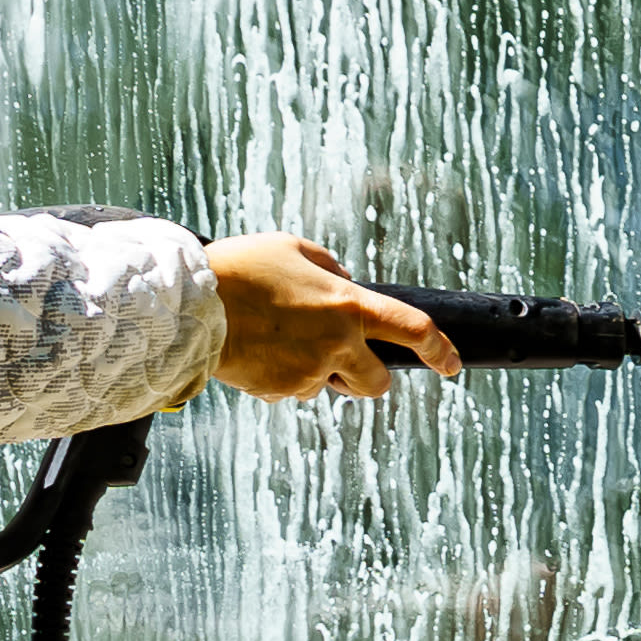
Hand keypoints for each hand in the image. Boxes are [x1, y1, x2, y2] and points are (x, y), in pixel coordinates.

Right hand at [206, 234, 460, 400]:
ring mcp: (307, 373)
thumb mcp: (293, 249)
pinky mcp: (276, 392)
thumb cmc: (238, 269)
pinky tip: (255, 351)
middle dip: (367, 377)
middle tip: (346, 363)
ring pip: (324, 386)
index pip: (413, 329)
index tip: (452, 364)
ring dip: (313, 372)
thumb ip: (328, 268)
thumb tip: (342, 281)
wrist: (188, 306)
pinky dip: (278, 378)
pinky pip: (287, 391)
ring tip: (275, 340)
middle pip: (376, 382)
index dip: (439, 349)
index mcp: (349, 305)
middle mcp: (336, 344)